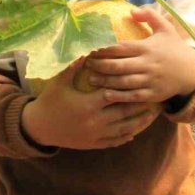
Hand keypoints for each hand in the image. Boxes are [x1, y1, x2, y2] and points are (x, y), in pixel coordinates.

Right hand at [21, 58, 160, 149]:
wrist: (38, 127)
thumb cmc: (49, 102)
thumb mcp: (60, 82)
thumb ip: (74, 67)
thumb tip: (87, 50)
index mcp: (88, 104)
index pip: (114, 95)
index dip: (128, 88)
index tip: (142, 82)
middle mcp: (95, 121)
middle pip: (124, 113)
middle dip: (141, 106)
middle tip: (156, 99)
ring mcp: (95, 134)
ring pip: (123, 129)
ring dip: (139, 123)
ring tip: (152, 115)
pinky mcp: (93, 144)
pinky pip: (114, 141)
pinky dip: (126, 137)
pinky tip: (135, 132)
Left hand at [84, 6, 194, 104]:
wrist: (192, 72)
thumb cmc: (174, 49)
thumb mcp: (166, 28)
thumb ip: (150, 16)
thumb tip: (132, 10)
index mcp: (147, 48)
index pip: (120, 48)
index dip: (103, 49)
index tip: (90, 49)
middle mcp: (147, 64)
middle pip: (118, 66)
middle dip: (99, 65)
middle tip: (86, 64)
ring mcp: (149, 81)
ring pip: (122, 82)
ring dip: (104, 81)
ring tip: (90, 79)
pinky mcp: (152, 94)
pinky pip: (132, 96)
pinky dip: (118, 96)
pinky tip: (106, 94)